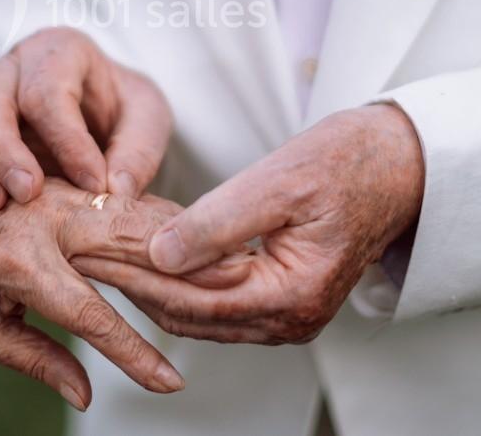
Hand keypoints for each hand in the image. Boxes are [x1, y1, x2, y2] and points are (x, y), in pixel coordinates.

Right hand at [0, 27, 171, 211]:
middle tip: (28, 195)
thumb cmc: (122, 115)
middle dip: (3, 151)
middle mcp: (9, 69)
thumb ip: (139, 151)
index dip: (67, 139)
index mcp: (58, 52)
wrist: (96, 123)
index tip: (93, 184)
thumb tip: (111, 191)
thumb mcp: (147, 120)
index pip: (48, 90)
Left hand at [0, 164, 248, 407]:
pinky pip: (128, 202)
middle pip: (132, 251)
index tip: (169, 383)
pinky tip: (200, 241)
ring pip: (136, 219)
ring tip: (231, 274)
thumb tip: (86, 394)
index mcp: (15, 261)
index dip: (133, 354)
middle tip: (232, 306)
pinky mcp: (72, 180)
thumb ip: (32, 358)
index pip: (89, 316)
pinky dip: (167, 223)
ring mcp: (61, 192)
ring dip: (185, 246)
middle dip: (185, 282)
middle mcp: (44, 218)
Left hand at [71, 105, 423, 343]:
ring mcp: (288, 314)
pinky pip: (218, 301)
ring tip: (102, 253)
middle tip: (81, 253)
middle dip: (134, 285)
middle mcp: (292, 319)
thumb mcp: (277, 182)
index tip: (89, 250)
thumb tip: (158, 255)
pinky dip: (181, 281)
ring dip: (153, 285)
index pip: (193, 301)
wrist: (398, 162)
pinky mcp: (282, 297)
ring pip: (200, 314)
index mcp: (294, 295)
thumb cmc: (348, 162)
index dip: (135, 277)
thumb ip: (216, 222)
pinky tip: (148, 254)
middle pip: (191, 316)